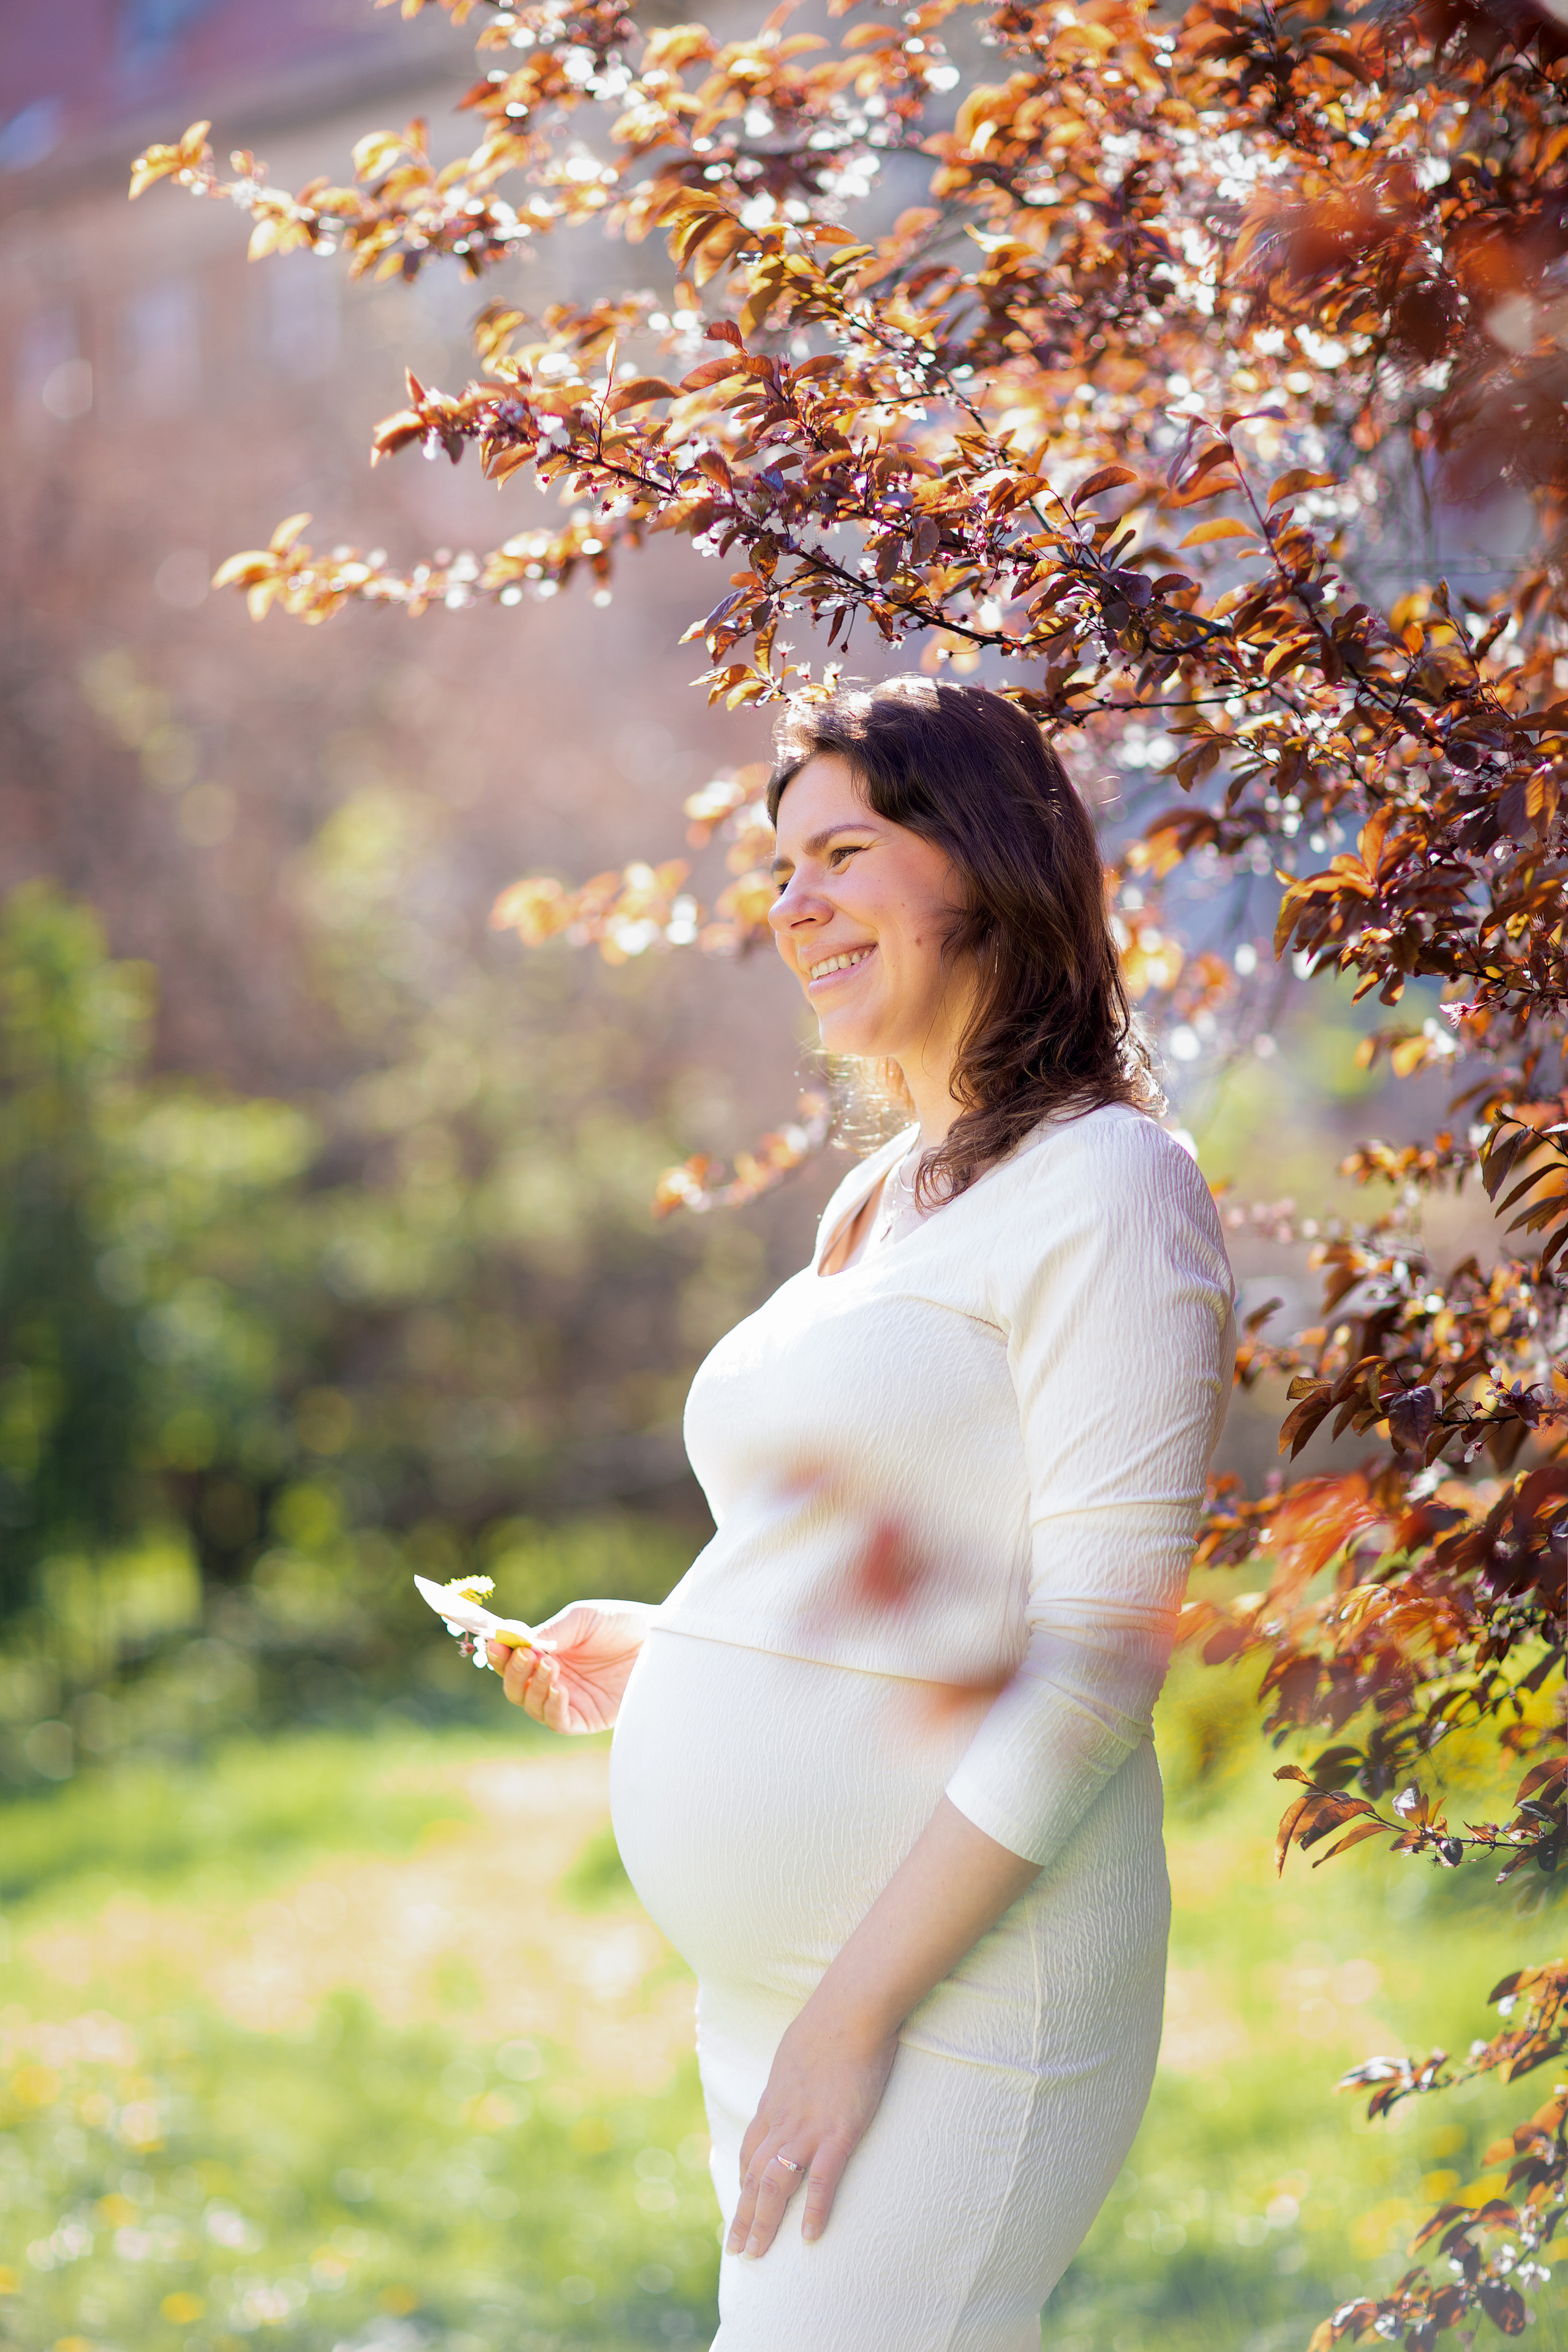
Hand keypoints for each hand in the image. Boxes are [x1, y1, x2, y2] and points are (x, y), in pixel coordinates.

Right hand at [486, 1599, 647, 1732]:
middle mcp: (552, 1679)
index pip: (510, 1661)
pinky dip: (552, 1707)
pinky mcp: (587, 1718)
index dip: (498, 1654)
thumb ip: (551, 1632)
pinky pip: (558, 1722)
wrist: (659, 1639)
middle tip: (526, 1655)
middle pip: (514, 1687)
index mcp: (546, 1653)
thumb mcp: (582, 1619)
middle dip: (513, 1672)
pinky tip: (559, 1689)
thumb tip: (517, 1643)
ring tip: (549, 1665)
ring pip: (531, 1705)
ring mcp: (568, 1700)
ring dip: (533, 1687)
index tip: (495, 1643)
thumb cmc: (621, 1623)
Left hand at [726, 1993, 897, 2258]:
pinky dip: (812, 2210)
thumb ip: (795, 2071)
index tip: (740, 2203)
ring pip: (775, 2184)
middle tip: (736, 2250)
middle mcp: (783, 2119)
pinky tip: (809, 2237)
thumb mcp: (799, 2047)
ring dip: (763, 2222)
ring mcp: (809, 2128)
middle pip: (754, 2176)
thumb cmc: (831, 2019)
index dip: (744, 2180)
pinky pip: (821, 2180)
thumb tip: (797, 2073)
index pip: (751, 2149)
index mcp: (775, 2099)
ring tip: (757, 2254)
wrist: (852, 2007)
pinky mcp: (838, 2132)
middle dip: (743, 2215)